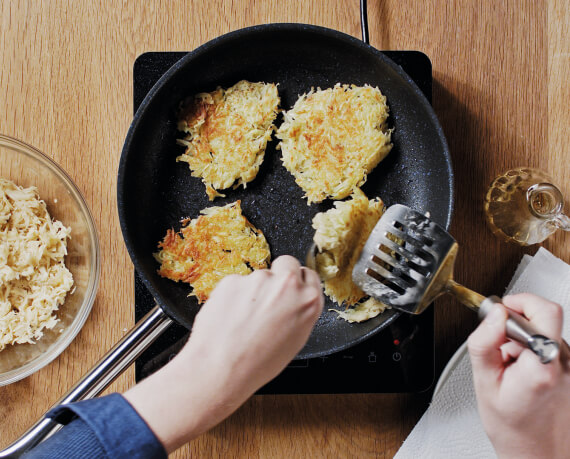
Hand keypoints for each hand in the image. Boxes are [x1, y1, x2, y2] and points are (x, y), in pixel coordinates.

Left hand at [125, 255, 322, 452]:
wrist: (222, 368)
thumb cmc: (257, 364)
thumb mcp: (294, 340)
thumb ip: (298, 312)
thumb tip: (292, 303)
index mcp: (308, 301)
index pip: (309, 275)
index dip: (298, 282)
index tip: (291, 289)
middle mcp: (287, 285)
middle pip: (287, 264)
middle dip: (279, 275)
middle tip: (267, 298)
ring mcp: (258, 279)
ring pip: (258, 276)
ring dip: (252, 290)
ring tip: (243, 319)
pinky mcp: (233, 279)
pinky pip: (236, 283)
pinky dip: (232, 295)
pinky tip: (229, 317)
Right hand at [467, 293, 569, 458]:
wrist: (537, 455)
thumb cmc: (511, 427)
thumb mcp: (483, 382)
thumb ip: (484, 342)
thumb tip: (493, 313)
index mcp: (542, 366)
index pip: (545, 311)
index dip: (521, 302)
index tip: (502, 311)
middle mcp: (565, 364)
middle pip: (544, 319)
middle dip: (517, 323)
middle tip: (501, 344)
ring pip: (547, 332)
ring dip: (525, 340)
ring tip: (511, 365)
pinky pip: (552, 347)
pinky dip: (534, 351)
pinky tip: (523, 372)